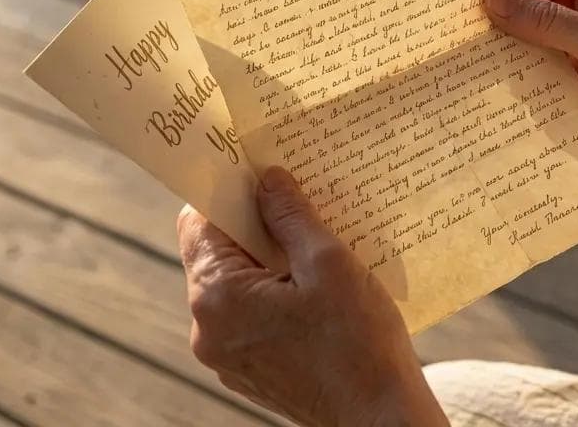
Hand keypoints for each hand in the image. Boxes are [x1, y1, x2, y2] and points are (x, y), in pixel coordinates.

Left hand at [178, 166, 446, 426]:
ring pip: (234, 286)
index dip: (229, 194)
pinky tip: (315, 290)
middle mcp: (208, 330)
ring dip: (268, 262)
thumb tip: (267, 179)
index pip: (197, 224)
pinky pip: (249, 316)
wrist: (379, 416)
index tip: (261, 175)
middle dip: (254, 227)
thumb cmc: (359, 344)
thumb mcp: (328, 262)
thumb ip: (290, 215)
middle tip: (299, 209)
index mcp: (218, 298)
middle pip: (215, 254)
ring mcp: (226, 356)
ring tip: (314, 251)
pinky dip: (274, 295)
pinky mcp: (248, 370)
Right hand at [484, 0, 577, 177]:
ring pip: (534, 46)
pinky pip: (542, 79)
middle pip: (536, 8)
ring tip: (468, 63)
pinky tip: (493, 90)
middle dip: (504, 21)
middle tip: (460, 33)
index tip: (474, 0)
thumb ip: (547, 22)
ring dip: (509, 55)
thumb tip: (493, 1)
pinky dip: (521, 84)